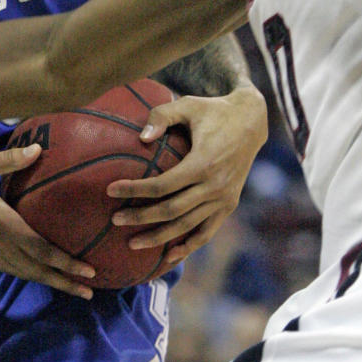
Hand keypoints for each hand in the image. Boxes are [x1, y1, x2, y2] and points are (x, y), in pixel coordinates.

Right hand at [0, 144, 96, 298]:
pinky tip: (36, 272)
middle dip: (64, 281)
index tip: (88, 270)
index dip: (65, 262)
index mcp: (1, 224)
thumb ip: (9, 160)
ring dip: (48, 281)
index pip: (40, 249)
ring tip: (71, 288)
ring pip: (22, 272)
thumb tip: (39, 149)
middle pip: (36, 269)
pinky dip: (28, 274)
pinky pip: (9, 268)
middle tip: (90, 291)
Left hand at [106, 83, 266, 272]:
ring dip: (160, 238)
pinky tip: (169, 257)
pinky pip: (207, 232)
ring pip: (187, 226)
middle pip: (171, 210)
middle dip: (141, 217)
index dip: (135, 190)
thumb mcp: (187, 104)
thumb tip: (141, 138)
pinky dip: (189, 246)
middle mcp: (215, 186)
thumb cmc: (213, 110)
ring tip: (132, 243)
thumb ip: (162, 116)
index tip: (110, 190)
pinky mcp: (229, 204)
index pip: (162, 185)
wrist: (251, 121)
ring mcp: (224, 199)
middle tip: (115, 219)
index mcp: (203, 162)